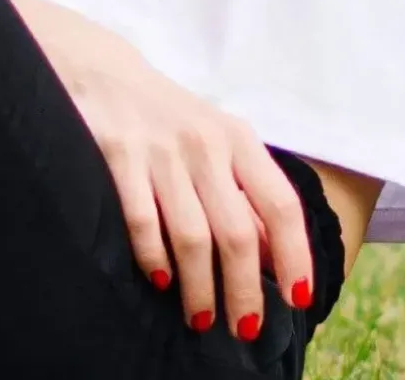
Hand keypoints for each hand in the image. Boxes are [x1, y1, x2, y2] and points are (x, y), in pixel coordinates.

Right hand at [4, 0, 314, 340]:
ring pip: (193, 237)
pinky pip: (143, 223)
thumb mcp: (219, 144)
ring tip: (204, 319)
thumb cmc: (174, 120)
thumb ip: (244, 193)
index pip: (279, 204)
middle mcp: (206, 144)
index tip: (298, 297)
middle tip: (245, 330)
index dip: (294, 254)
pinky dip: (155, 259)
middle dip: (245, 291)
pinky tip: (162, 283)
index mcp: (238, 139)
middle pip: (237, 233)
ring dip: (201, 288)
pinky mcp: (120, 158)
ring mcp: (162, 152)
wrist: (106, 75)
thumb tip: (272, 258)